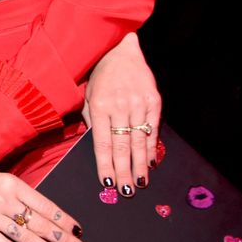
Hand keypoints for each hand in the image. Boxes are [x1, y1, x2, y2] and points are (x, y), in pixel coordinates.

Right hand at [0, 165, 85, 241]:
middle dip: (62, 239)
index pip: (45, 205)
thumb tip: (50, 218)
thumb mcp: (2, 181)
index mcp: (12, 183)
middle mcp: (3, 199)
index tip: (77, 231)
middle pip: (39, 224)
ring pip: (27, 238)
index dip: (64, 220)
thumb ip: (23, 196)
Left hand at [83, 32, 160, 195]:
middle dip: (123, 170)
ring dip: (140, 165)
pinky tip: (151, 162)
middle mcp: (119, 105)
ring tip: (139, 183)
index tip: (108, 182)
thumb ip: (91, 119)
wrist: (121, 50)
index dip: (105, 164)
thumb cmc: (101, 75)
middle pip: (121, 146)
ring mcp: (138, 103)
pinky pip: (153, 129)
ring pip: (139, 141)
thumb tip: (96, 146)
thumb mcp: (88, 94)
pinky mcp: (154, 101)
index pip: (102, 142)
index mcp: (100, 105)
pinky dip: (152, 147)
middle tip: (126, 191)